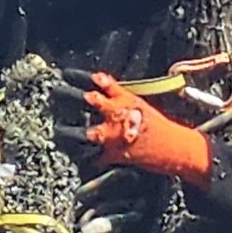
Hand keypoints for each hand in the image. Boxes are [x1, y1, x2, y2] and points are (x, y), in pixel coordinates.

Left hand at [51, 69, 212, 186]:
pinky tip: (74, 156)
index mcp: (127, 99)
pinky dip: (84, 158)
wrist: (176, 148)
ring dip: (69, 132)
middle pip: (90, 101)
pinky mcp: (114, 155)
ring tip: (58, 131)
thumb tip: (105, 95)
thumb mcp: (142, 106)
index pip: (102, 82)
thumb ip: (121, 101)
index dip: (83, 76)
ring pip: (87, 132)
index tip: (67, 73)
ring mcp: (115, 136)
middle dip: (71, 96)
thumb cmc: (160, 127)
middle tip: (55, 93)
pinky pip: (93, 158)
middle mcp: (119, 115)